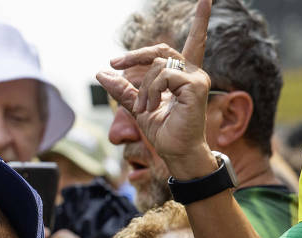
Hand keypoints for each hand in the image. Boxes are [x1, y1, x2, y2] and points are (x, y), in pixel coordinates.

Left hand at [96, 0, 216, 178]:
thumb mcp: (138, 106)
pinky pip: (163, 75)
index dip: (201, 20)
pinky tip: (153, 106)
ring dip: (143, 87)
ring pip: (158, 65)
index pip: (194, 42)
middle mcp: (193, 72)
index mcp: (183, 75)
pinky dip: (151, 91)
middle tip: (114, 63)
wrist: (176, 152)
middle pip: (160, 50)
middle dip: (135, 55)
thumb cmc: (164, 132)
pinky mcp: (196, 85)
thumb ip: (123, 89)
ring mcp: (197, 77)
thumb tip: (101, 73)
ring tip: (145, 107)